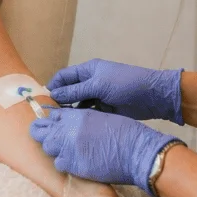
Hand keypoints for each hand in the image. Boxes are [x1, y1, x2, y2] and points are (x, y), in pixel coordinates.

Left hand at [31, 107, 177, 194]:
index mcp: (76, 115)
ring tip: (66, 152)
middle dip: (42, 134)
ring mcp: (68, 147)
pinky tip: (75, 163)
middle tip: (48, 139)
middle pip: (40, 131)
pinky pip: (59, 164)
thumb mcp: (100, 117)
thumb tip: (68, 124)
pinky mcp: (73, 165)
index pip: (51, 115)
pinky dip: (64, 163)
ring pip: (48, 148)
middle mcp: (67, 129)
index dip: (48, 121)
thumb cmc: (125, 132)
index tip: (49, 125)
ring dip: (55, 150)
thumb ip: (80, 119)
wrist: (136, 150)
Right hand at [48, 59, 183, 123]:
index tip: (43, 100)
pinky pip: (89, 113)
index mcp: (89, 70)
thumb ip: (76, 90)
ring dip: (70, 111)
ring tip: (60, 123)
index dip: (53, 86)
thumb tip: (54, 94)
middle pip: (70, 91)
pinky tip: (75, 126)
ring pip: (78, 103)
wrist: (153, 96)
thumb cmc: (126, 84)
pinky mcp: (105, 109)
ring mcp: (98, 96)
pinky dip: (82, 117)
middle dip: (60, 101)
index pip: (64, 76)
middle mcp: (91, 82)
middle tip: (48, 116)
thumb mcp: (99, 85)